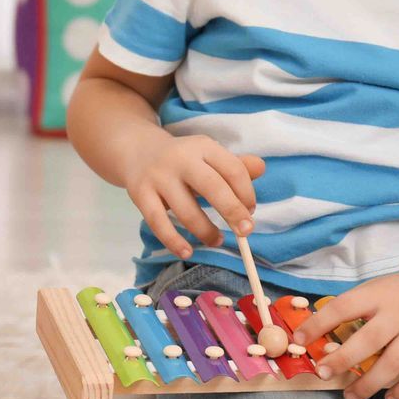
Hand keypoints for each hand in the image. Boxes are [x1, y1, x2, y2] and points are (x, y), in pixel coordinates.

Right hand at [123, 135, 265, 258]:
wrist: (136, 150)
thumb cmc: (183, 159)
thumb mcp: (208, 156)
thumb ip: (235, 165)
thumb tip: (261, 168)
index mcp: (203, 147)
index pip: (232, 169)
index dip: (246, 192)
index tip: (250, 210)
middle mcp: (180, 158)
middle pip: (212, 186)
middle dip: (232, 211)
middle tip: (246, 231)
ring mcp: (158, 176)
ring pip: (185, 210)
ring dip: (205, 231)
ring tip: (217, 240)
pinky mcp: (140, 193)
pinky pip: (158, 222)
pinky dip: (173, 240)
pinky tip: (187, 251)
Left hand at [294, 271, 398, 398]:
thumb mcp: (381, 288)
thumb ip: (357, 306)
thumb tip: (320, 328)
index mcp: (378, 295)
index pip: (343, 307)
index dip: (318, 324)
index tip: (298, 340)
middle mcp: (398, 313)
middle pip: (367, 340)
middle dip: (342, 360)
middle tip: (322, 375)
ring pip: (392, 363)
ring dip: (368, 384)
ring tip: (350, 397)